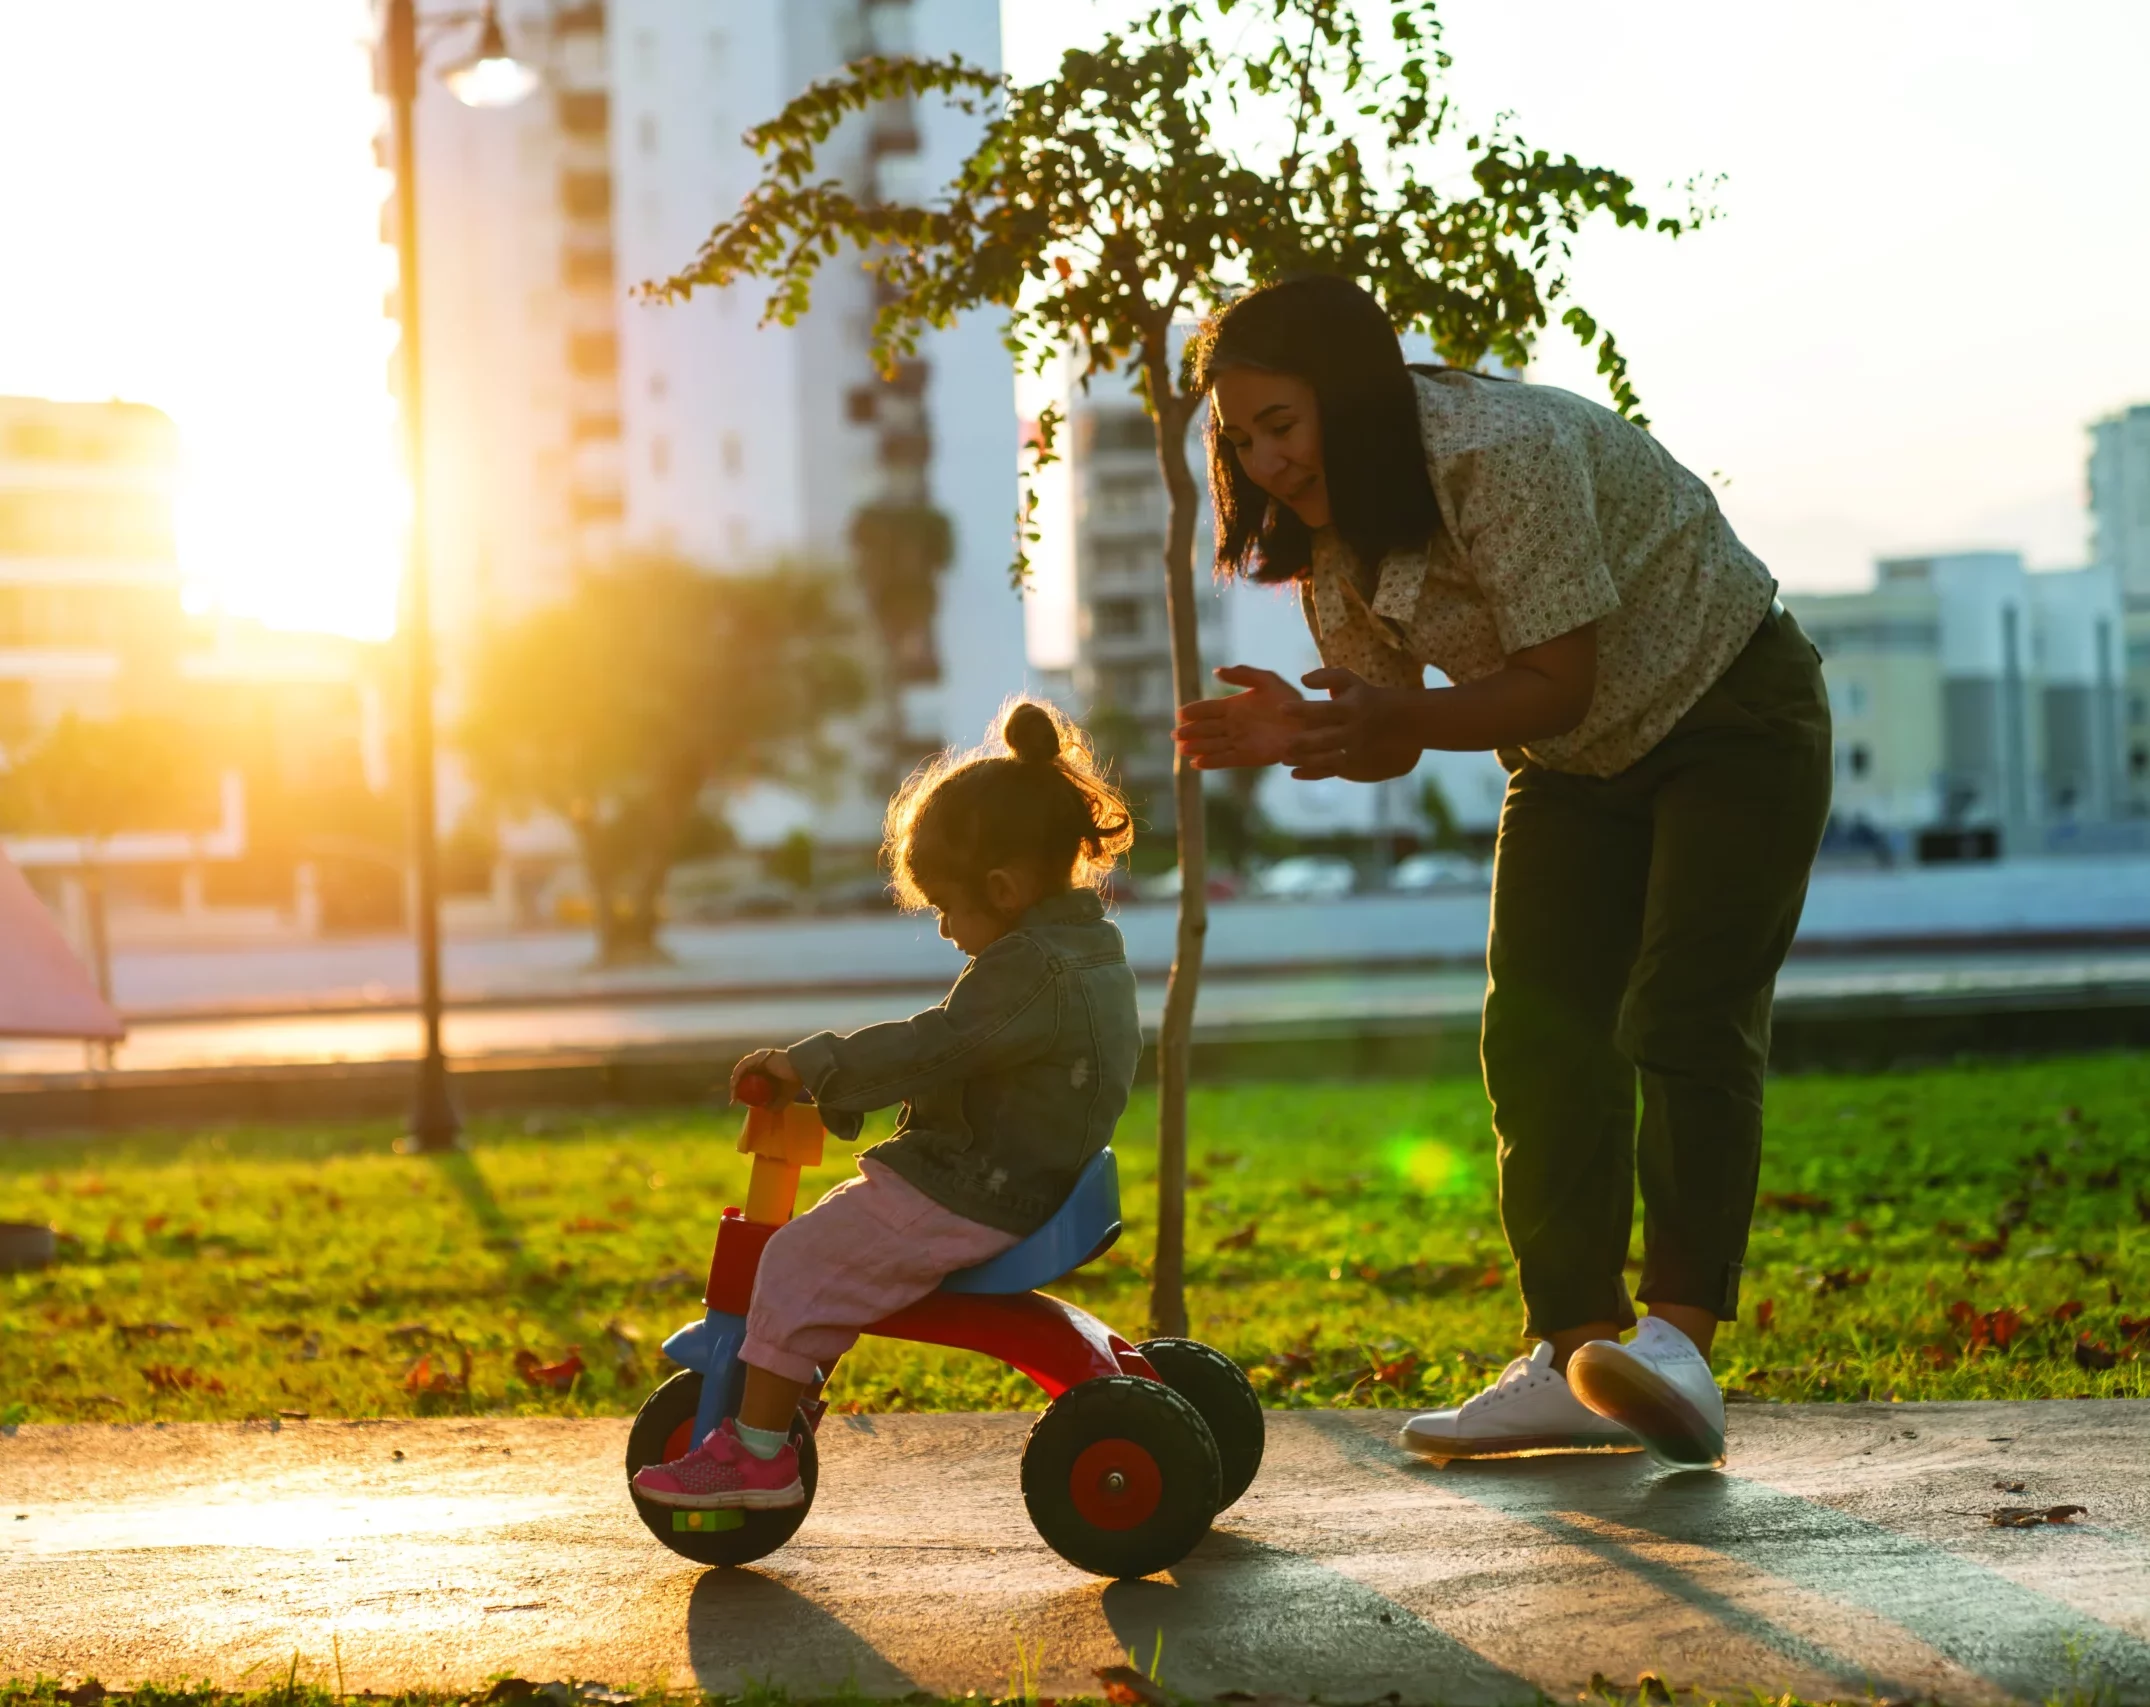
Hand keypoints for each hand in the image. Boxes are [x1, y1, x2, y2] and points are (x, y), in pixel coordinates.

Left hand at [730, 1048, 801, 1107]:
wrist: (801, 1069)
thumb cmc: (794, 1081)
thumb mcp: (783, 1097)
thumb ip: (775, 1104)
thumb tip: (766, 1109)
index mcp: (765, 1071)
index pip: (749, 1081)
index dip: (742, 1091)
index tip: (739, 1102)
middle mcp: (760, 1063)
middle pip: (743, 1076)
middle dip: (737, 1088)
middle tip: (734, 1100)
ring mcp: (758, 1059)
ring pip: (742, 1071)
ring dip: (735, 1083)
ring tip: (734, 1095)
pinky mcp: (758, 1056)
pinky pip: (743, 1065)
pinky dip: (737, 1075)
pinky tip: (735, 1085)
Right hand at [1174, 665, 1303, 769]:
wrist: (1309, 722)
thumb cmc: (1289, 699)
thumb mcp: (1267, 680)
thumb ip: (1243, 673)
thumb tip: (1216, 671)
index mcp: (1233, 706)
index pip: (1208, 709)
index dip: (1193, 711)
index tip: (1180, 714)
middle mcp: (1233, 725)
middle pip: (1206, 729)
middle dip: (1190, 732)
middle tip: (1175, 735)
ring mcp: (1240, 742)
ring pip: (1213, 745)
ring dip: (1197, 748)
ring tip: (1182, 750)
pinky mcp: (1249, 756)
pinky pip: (1226, 759)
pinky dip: (1212, 762)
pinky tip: (1197, 764)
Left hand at [1285, 667, 1404, 778]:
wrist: (1401, 722)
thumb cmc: (1367, 697)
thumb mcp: (1352, 681)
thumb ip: (1327, 676)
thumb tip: (1302, 680)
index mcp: (1351, 708)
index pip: (1324, 710)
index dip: (1302, 710)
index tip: (1281, 708)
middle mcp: (1353, 730)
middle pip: (1325, 739)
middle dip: (1302, 742)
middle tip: (1280, 743)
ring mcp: (1354, 749)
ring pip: (1327, 758)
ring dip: (1305, 761)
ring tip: (1283, 759)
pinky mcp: (1354, 763)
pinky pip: (1332, 771)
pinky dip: (1313, 774)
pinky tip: (1294, 773)